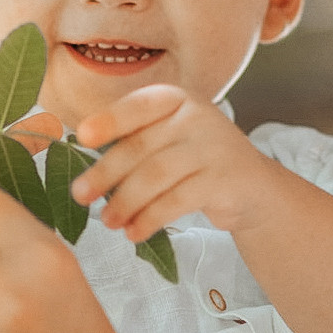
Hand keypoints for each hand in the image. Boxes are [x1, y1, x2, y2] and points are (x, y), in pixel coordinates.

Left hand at [68, 86, 287, 241]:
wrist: (252, 187)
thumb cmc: (194, 162)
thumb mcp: (167, 141)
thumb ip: (133, 143)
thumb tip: (80, 166)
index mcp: (174, 100)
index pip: (138, 106)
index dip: (109, 120)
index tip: (82, 136)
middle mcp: (195, 116)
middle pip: (141, 146)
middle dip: (106, 173)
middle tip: (80, 196)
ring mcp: (212, 146)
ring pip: (156, 175)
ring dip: (126, 202)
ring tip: (108, 221)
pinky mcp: (223, 179)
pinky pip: (178, 200)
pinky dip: (151, 218)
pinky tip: (135, 232)